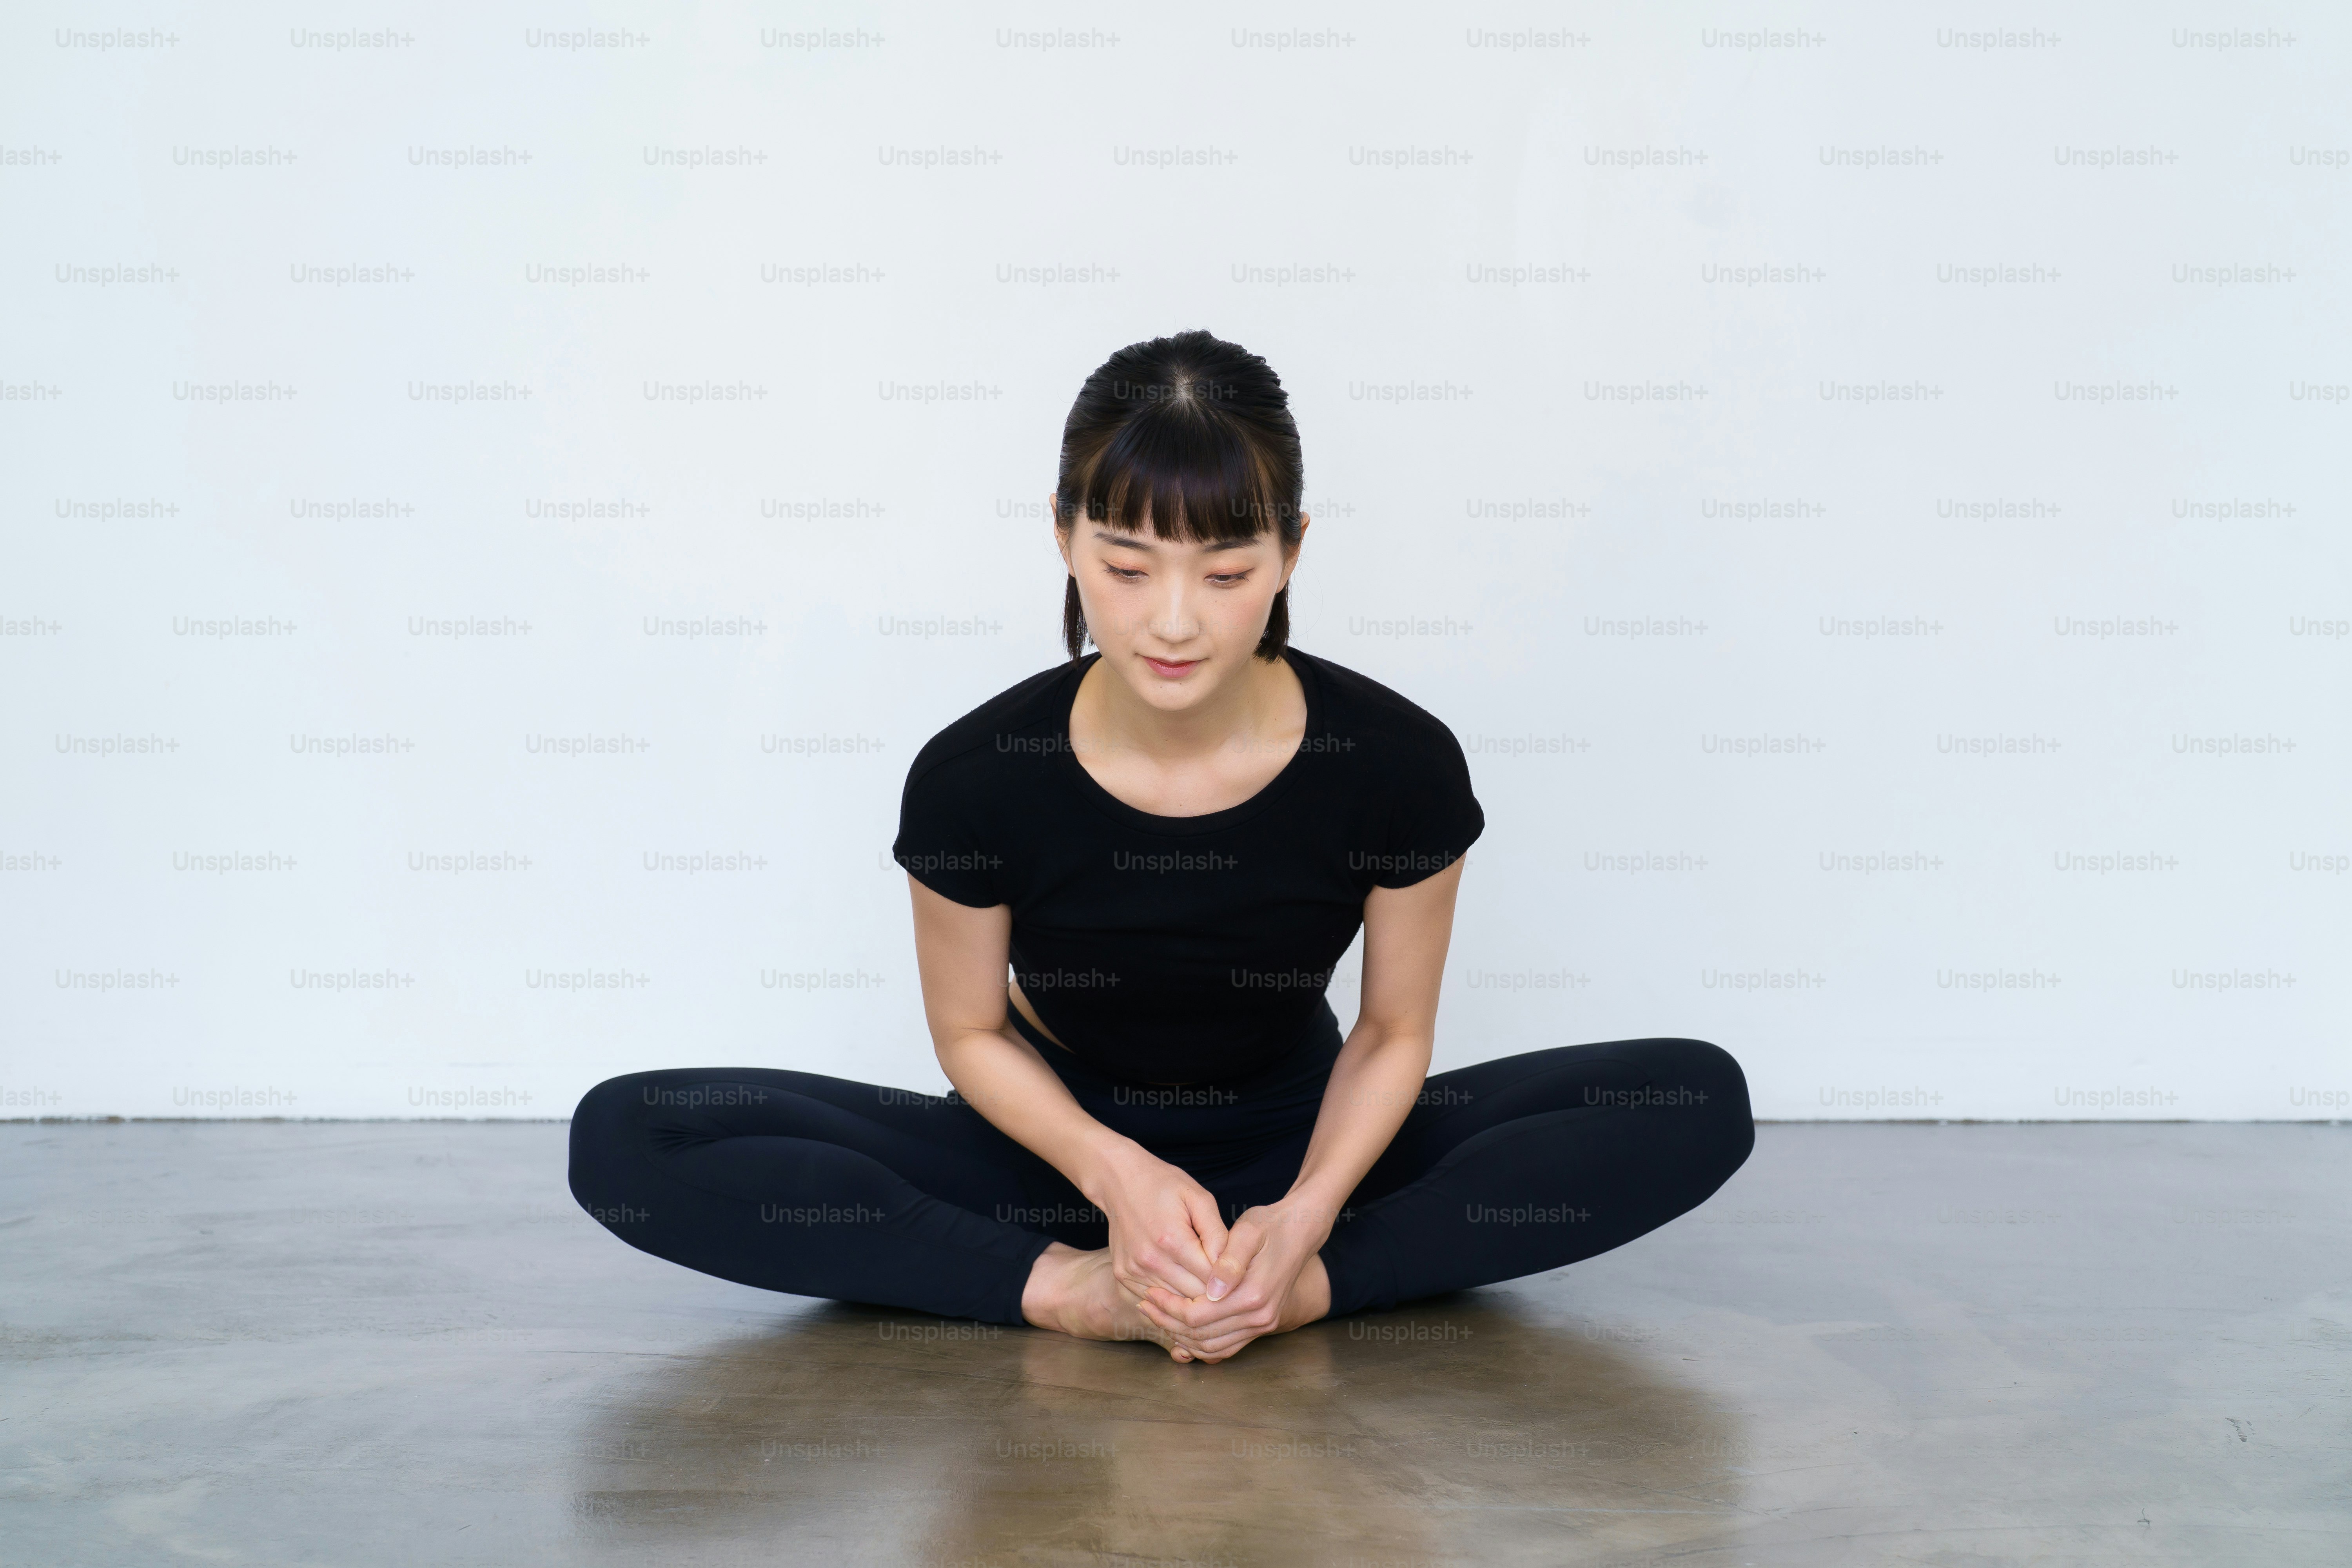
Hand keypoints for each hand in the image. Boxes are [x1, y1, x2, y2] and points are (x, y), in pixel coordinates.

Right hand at [1089, 1141, 1229, 1302]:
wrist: (1120, 1180)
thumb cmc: (1164, 1185)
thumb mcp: (1199, 1198)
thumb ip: (1217, 1234)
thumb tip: (1230, 1266)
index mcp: (1172, 1240)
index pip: (1212, 1279)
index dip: (1228, 1278)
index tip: (1237, 1272)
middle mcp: (1150, 1261)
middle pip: (1194, 1296)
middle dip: (1214, 1293)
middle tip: (1225, 1282)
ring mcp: (1134, 1271)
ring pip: (1175, 1303)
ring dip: (1192, 1297)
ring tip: (1204, 1283)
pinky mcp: (1123, 1276)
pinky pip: (1154, 1300)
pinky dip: (1170, 1296)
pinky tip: (1180, 1281)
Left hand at [1133, 1197, 1332, 1362]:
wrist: (1300, 1231)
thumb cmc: (1269, 1226)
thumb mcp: (1248, 1233)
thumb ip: (1229, 1262)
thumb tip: (1212, 1291)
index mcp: (1253, 1295)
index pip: (1198, 1316)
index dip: (1169, 1308)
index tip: (1149, 1293)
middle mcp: (1260, 1317)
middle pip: (1202, 1336)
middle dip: (1169, 1323)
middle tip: (1145, 1305)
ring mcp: (1263, 1325)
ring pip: (1213, 1347)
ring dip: (1182, 1336)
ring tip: (1159, 1316)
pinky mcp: (1262, 1326)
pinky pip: (1226, 1347)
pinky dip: (1201, 1344)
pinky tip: (1182, 1330)